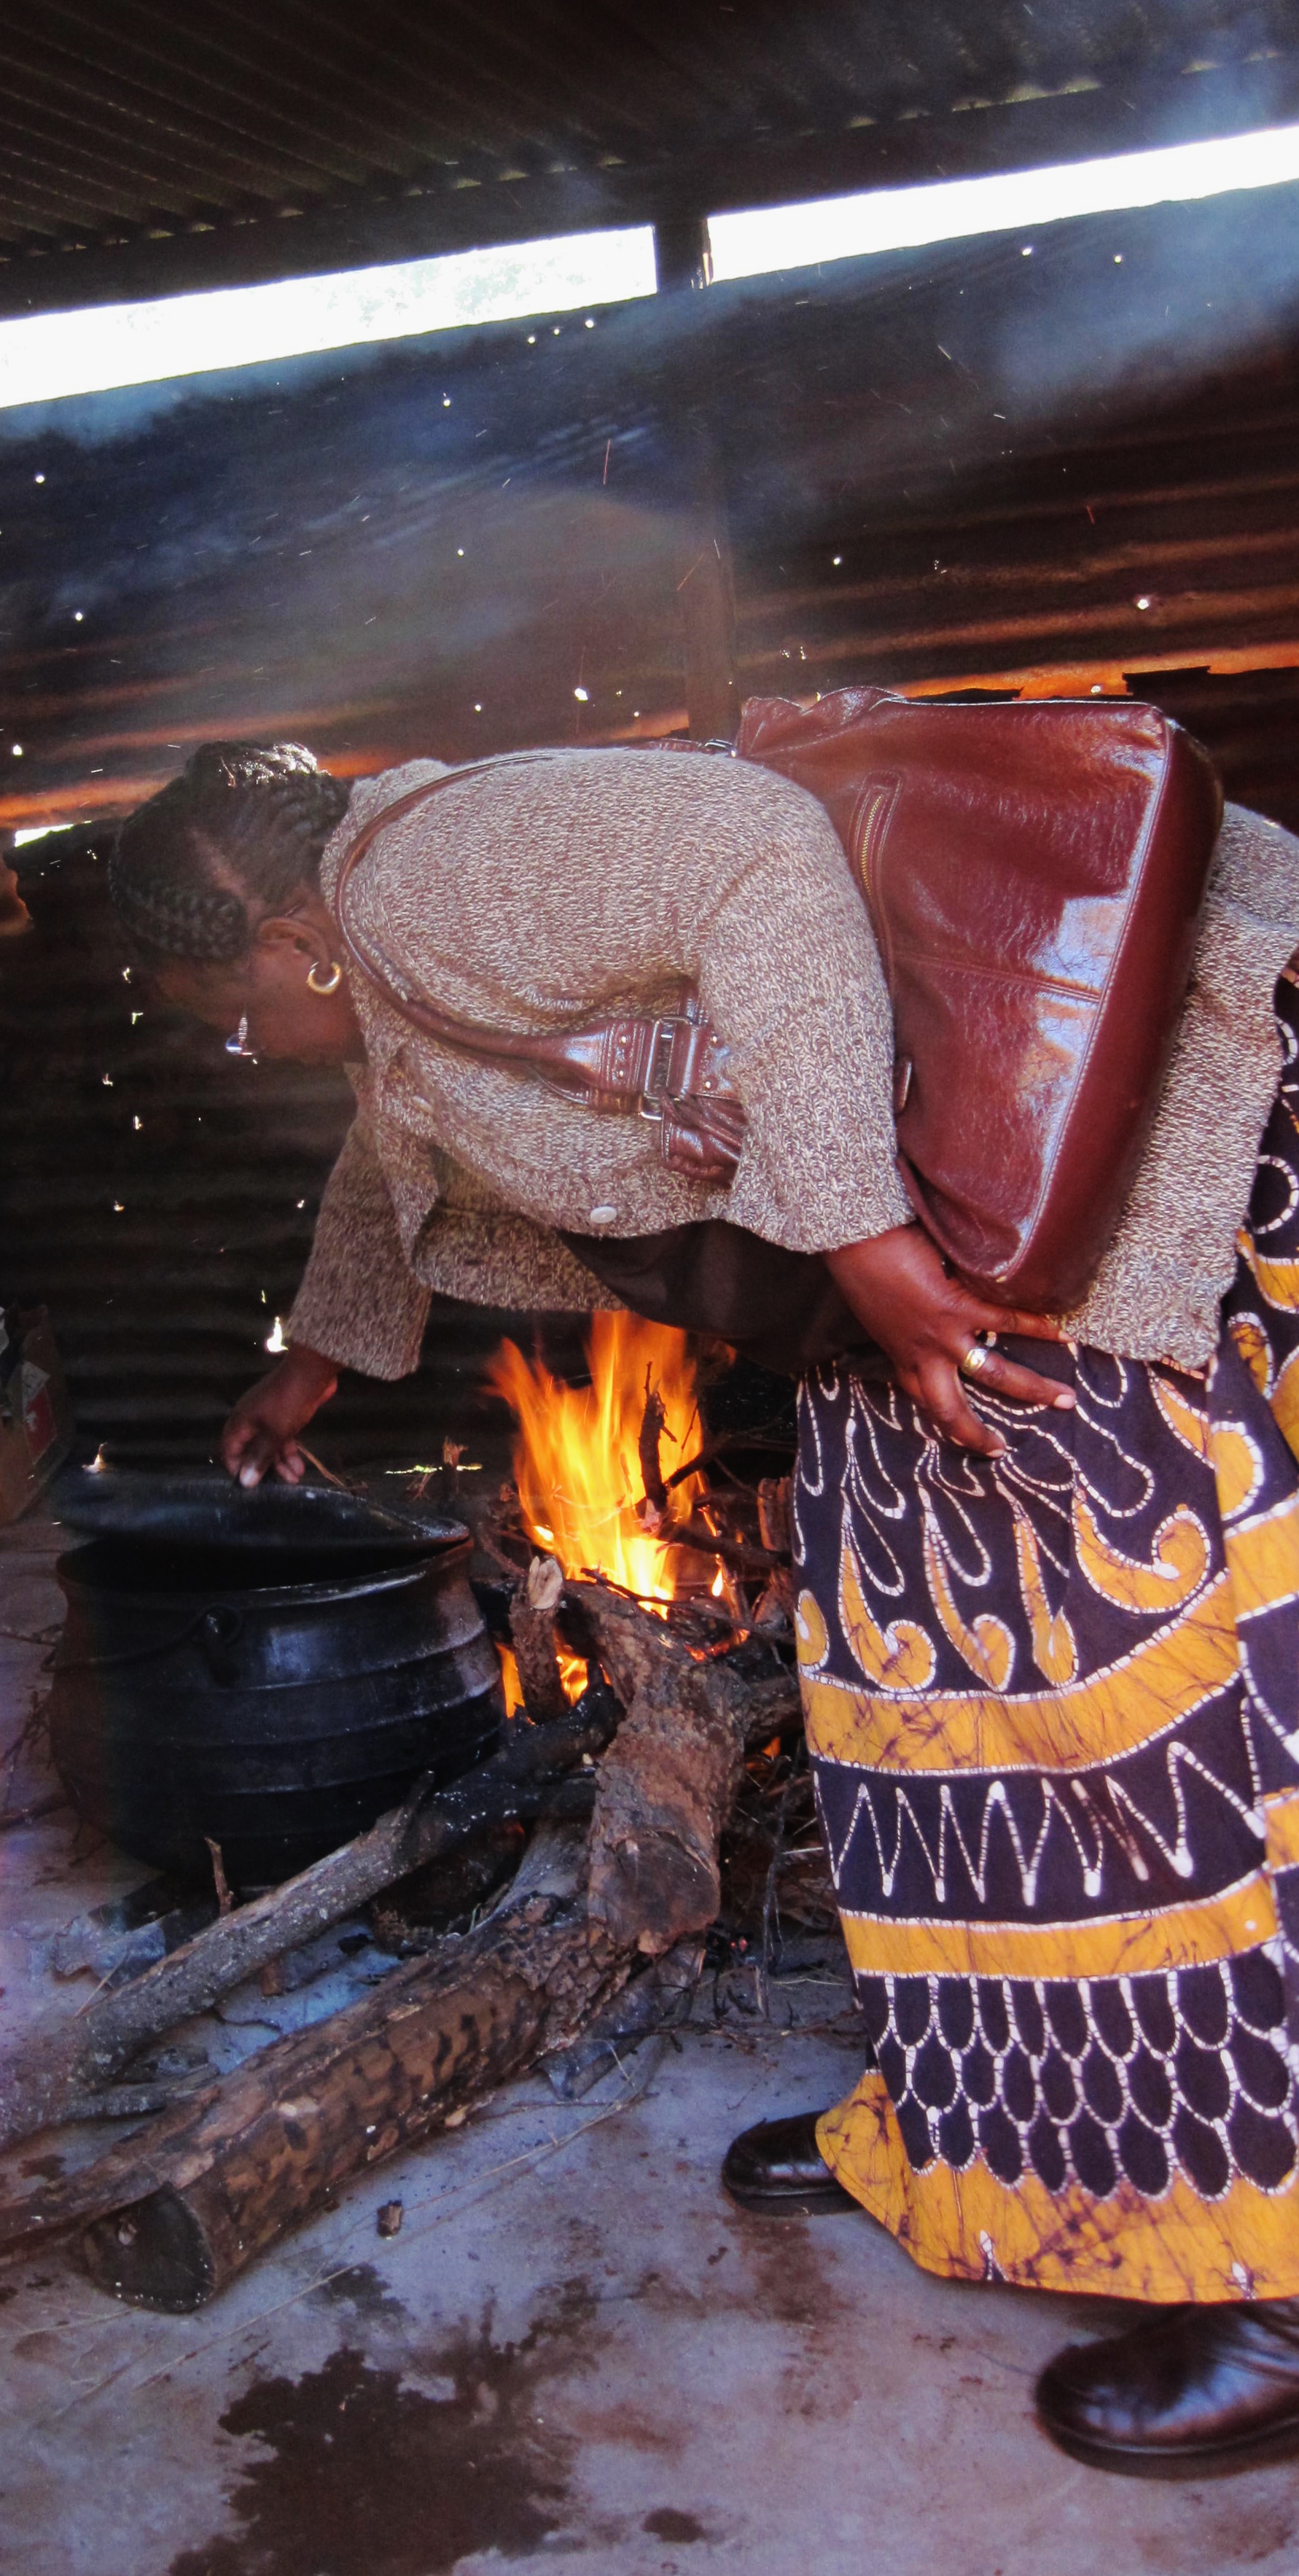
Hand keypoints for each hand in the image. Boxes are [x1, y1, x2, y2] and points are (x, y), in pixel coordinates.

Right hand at [220, 1344, 338, 1486]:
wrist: (312, 1373)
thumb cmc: (288, 1402)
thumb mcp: (274, 1434)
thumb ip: (259, 1457)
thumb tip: (244, 1481)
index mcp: (240, 1422)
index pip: (229, 1450)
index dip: (236, 1467)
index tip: (248, 1485)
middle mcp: (251, 1420)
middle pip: (251, 1450)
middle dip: (263, 1468)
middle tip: (276, 1486)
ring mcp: (268, 1417)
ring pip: (269, 1446)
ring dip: (280, 1463)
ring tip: (294, 1479)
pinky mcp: (284, 1416)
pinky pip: (282, 1438)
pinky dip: (289, 1452)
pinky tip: (299, 1467)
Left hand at [825, 1224, 1074, 1457]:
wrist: (852, 1242)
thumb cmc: (862, 1270)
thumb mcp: (882, 1314)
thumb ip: (907, 1327)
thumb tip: (928, 1320)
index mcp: (902, 1360)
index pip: (927, 1402)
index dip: (949, 1425)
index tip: (969, 1439)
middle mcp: (922, 1357)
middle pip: (955, 1412)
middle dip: (981, 1436)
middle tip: (1006, 1449)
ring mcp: (941, 1336)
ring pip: (995, 1374)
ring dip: (1034, 1388)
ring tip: (1065, 1399)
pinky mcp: (956, 1307)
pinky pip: (1005, 1321)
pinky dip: (1037, 1327)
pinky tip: (1062, 1334)